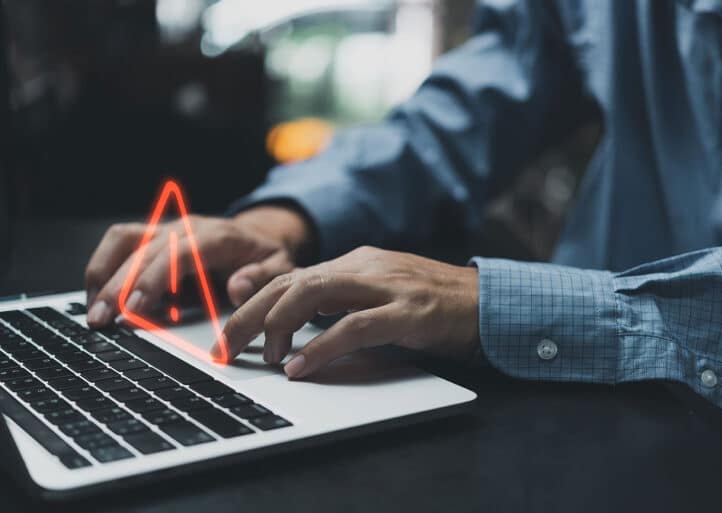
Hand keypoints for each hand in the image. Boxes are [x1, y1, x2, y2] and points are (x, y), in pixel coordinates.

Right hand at [85, 206, 311, 326]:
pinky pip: (121, 243)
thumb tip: (238, 287)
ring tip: (93, 309)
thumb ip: (262, 278)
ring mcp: (168, 229)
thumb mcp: (280, 268)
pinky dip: (104, 267)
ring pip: (124, 240)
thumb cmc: (267, 256)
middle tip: (101, 320)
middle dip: (118, 285)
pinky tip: (98, 297)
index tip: (136, 307)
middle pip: (145, 251)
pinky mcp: (154, 236)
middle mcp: (187, 227)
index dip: (155, 278)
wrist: (259, 235)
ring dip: (102, 272)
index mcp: (217, 236)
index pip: (180, 253)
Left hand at [215, 246, 479, 378]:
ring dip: (277, 325)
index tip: (229, 328)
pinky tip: (300, 365)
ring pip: (314, 293)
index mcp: (356, 262)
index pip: (292, 275)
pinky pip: (354, 326)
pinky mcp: (407, 311)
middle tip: (226, 347)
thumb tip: (295, 319)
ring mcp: (386, 286)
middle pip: (292, 281)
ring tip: (262, 357)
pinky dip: (321, 346)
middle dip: (251, 313)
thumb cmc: (431, 302)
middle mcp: (365, 266)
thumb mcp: (379, 294)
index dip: (254, 300)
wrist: (486, 300)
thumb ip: (341, 301)